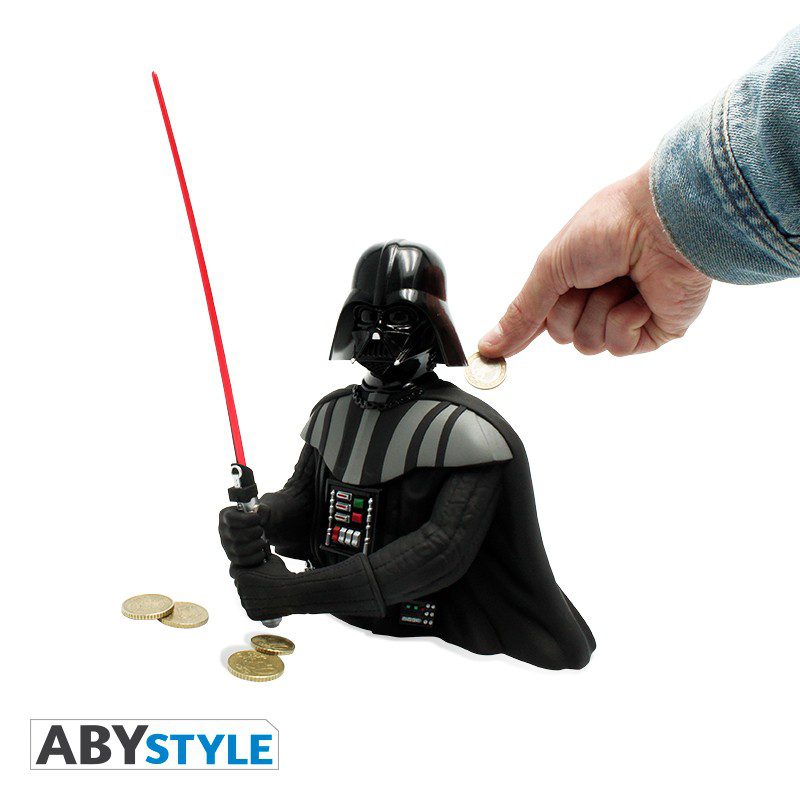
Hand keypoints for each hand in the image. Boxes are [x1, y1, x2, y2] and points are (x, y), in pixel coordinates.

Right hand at [218, 505, 270, 567]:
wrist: (256, 530)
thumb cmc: (256, 518)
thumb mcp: (260, 510)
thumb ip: (262, 510)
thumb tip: (260, 516)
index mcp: (225, 515)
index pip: (231, 518)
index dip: (246, 519)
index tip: (257, 518)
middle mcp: (222, 530)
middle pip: (234, 534)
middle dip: (252, 532)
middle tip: (261, 530)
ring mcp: (226, 545)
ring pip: (237, 549)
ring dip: (254, 546)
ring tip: (263, 541)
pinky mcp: (232, 557)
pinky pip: (241, 560)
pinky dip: (254, 557)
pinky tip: (263, 552)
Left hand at [231, 555, 292, 618]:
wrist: (292, 592)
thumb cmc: (282, 574)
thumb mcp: (271, 560)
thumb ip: (261, 558)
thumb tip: (260, 555)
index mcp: (242, 575)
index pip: (234, 571)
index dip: (242, 569)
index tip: (249, 570)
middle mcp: (240, 590)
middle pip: (239, 585)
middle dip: (247, 583)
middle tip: (260, 581)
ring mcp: (245, 604)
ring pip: (245, 597)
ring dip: (252, 595)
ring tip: (267, 591)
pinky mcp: (251, 615)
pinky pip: (251, 609)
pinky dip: (257, 606)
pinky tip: (268, 601)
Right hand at [478, 162, 711, 356]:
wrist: (665, 222)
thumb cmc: (610, 226)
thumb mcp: (551, 267)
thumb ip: (522, 311)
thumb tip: (489, 345)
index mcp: (576, 276)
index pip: (543, 316)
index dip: (525, 329)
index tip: (494, 354)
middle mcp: (599, 297)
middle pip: (562, 333)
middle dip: (570, 308)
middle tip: (590, 277)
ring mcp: (626, 315)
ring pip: (589, 344)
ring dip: (598, 311)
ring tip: (621, 280)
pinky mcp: (653, 331)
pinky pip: (619, 347)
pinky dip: (625, 320)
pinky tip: (642, 295)